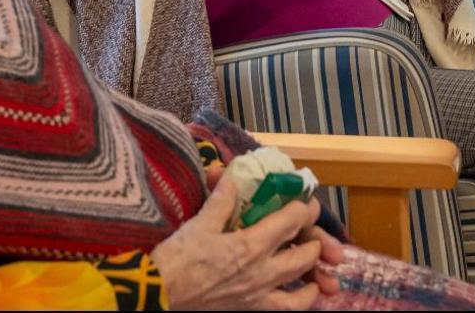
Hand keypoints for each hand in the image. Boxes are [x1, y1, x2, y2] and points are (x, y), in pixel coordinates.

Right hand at [151, 177, 338, 309]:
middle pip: (304, 257)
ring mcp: (255, 297)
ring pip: (299, 294)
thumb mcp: (200, 222)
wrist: (156, 297)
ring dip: (312, 281)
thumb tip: (232, 176)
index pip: (293, 222)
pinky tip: (299, 298)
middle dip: (315, 242)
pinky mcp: (246, 312)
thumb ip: (223, 198)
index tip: (309, 203)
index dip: (306, 209)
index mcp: (252, 245)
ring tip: (318, 273)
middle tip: (311, 232)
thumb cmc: (178, 259)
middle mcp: (262, 273)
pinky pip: (280, 312)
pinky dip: (296, 305)